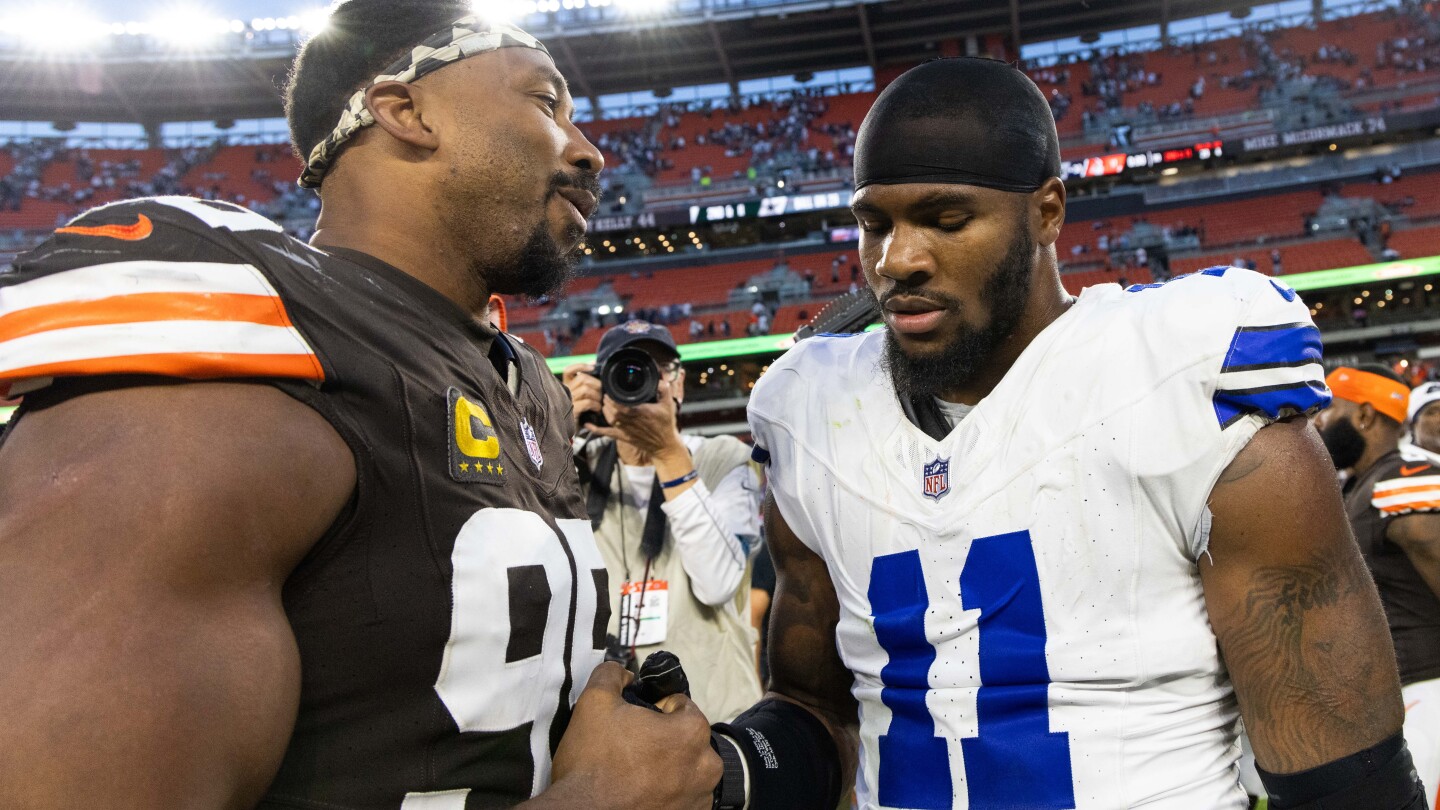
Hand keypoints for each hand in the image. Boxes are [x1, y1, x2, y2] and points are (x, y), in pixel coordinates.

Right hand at [549, 662, 720, 809]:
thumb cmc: (592, 763)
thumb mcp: (594, 702)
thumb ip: (612, 675)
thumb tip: (624, 674)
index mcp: (692, 732)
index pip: (680, 706)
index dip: (655, 709)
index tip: (635, 723)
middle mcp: (706, 766)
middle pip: (687, 739)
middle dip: (664, 739)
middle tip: (631, 749)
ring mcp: (699, 798)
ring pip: (687, 769)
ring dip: (668, 767)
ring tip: (634, 773)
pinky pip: (684, 797)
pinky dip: (668, 793)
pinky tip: (640, 793)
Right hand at [562, 363, 602, 432]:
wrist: (572, 432)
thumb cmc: (581, 413)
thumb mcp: (583, 397)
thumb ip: (587, 386)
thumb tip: (596, 370)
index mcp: (567, 386)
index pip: (569, 370)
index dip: (580, 366)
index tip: (593, 367)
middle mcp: (565, 391)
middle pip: (582, 378)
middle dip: (596, 384)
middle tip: (602, 394)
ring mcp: (567, 401)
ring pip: (586, 389)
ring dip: (597, 396)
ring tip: (600, 403)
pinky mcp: (571, 412)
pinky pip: (587, 402)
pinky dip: (595, 405)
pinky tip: (597, 410)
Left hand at [599, 376, 685, 459]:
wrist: (664, 445)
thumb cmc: (665, 425)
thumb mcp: (669, 405)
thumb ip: (664, 390)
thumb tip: (659, 379)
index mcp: (640, 412)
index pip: (621, 404)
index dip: (612, 397)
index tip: (610, 390)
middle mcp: (631, 421)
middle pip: (612, 410)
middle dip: (606, 401)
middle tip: (605, 394)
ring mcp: (625, 430)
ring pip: (609, 419)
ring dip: (604, 410)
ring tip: (603, 403)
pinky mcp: (623, 437)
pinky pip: (607, 433)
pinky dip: (596, 429)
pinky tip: (588, 424)